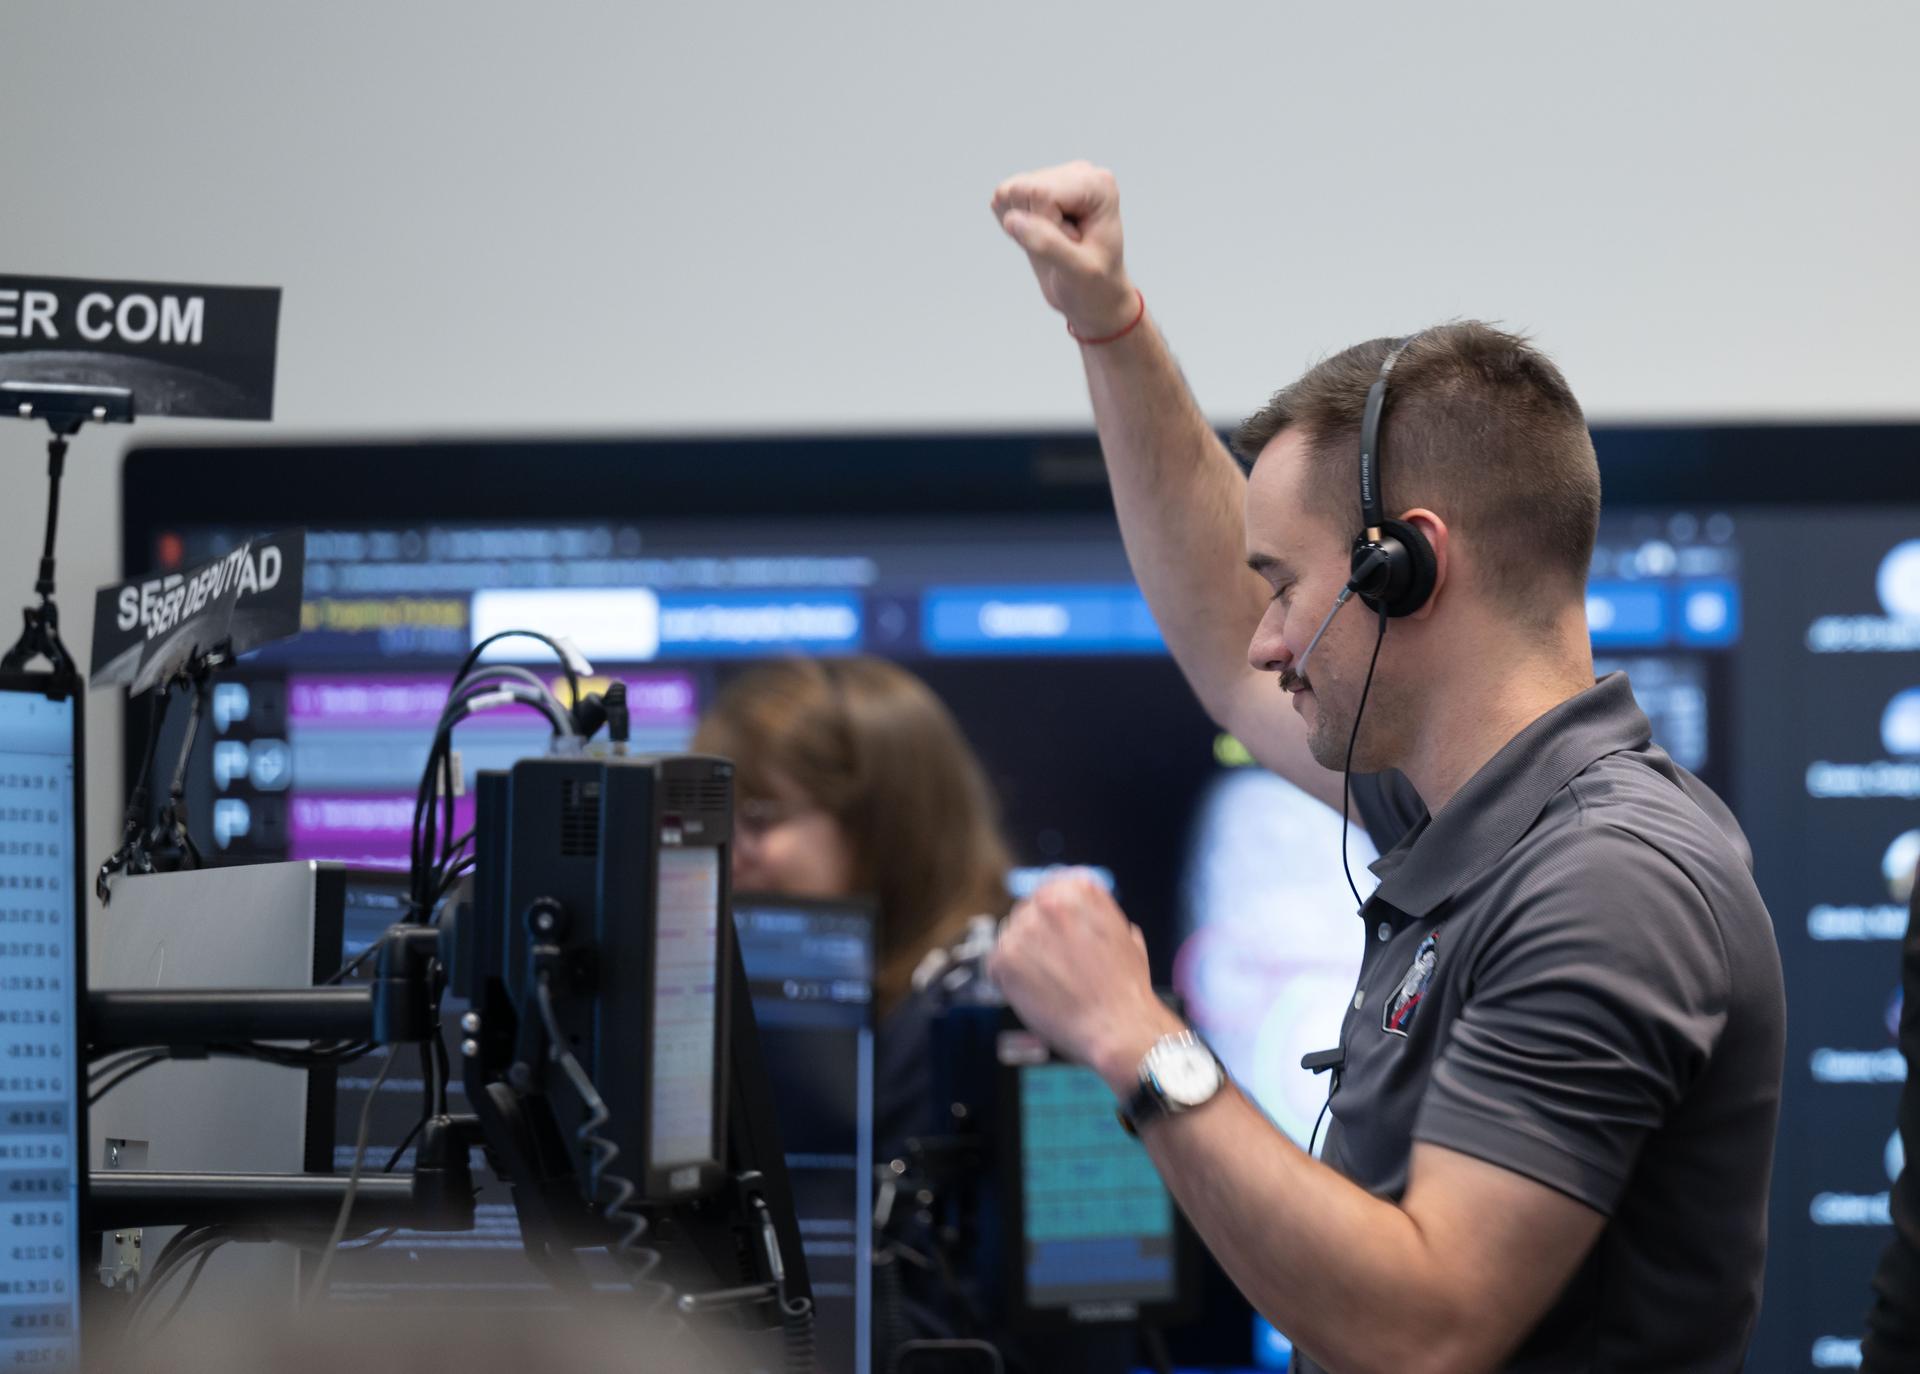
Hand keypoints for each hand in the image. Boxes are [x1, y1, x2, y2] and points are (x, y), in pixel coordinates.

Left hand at [987, 872, 1183, 1093]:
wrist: (1117, 1027)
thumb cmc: (1125, 988)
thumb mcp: (1124, 934)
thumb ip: (1098, 915)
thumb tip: (1089, 911)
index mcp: (1078, 890)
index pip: (1050, 891)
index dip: (1052, 919)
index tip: (1056, 937)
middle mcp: (1048, 901)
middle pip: (1027, 913)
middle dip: (1037, 939)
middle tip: (1055, 967)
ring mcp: (1024, 929)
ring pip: (1011, 938)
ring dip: (1024, 958)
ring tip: (1050, 984)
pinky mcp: (1004, 958)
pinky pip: (997, 964)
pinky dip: (1010, 981)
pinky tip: (1036, 994)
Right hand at [990, 161, 1137, 337]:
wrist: (1094, 295)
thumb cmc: (1095, 285)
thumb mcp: (1078, 272)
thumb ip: (1048, 244)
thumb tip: (1012, 219)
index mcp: (1097, 185)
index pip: (1042, 194)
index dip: (1045, 227)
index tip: (1071, 246)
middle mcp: (1077, 172)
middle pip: (1022, 190)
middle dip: (1034, 225)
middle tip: (1062, 245)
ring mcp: (1055, 178)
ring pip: (1008, 194)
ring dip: (1026, 227)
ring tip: (1055, 242)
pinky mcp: (1035, 188)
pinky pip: (1002, 202)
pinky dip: (1016, 227)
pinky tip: (1041, 236)